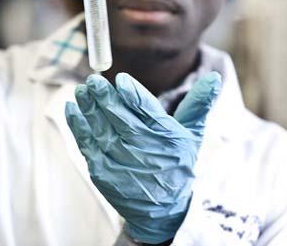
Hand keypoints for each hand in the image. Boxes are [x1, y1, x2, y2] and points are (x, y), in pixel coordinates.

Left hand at [65, 72, 221, 243]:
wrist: (162, 209)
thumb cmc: (177, 163)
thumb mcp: (193, 134)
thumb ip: (198, 104)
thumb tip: (214, 78)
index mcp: (166, 138)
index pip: (148, 112)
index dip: (133, 94)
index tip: (120, 80)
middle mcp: (143, 150)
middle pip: (120, 119)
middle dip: (105, 98)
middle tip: (93, 80)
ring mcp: (120, 163)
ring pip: (101, 129)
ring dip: (88, 108)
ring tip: (81, 91)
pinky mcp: (102, 172)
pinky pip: (87, 144)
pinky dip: (78, 126)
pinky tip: (72, 109)